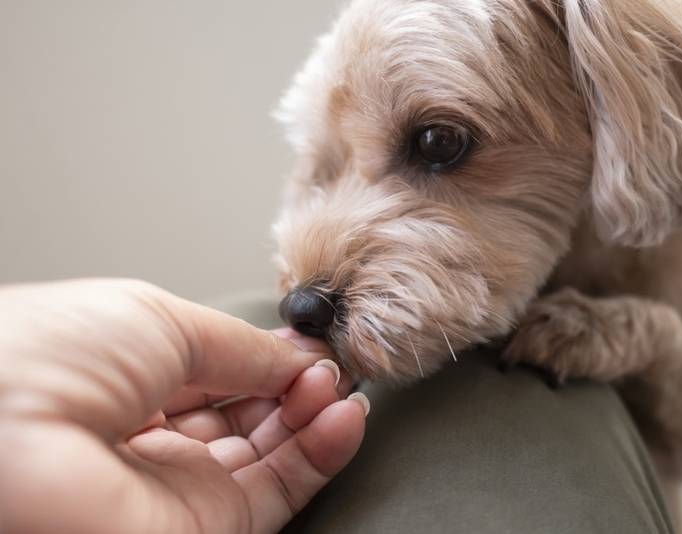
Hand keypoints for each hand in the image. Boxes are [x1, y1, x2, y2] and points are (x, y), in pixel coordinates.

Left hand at [0, 279, 367, 533]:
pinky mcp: (208, 530)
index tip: (309, 343)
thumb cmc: (52, 356)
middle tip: (328, 364)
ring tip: (339, 386)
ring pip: (273, 453)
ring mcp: (181, 488)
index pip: (222, 373)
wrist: (14, 435)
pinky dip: (322, 454)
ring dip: (317, 415)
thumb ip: (241, 345)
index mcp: (131, 382)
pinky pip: (280, 491)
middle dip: (298, 384)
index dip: (269, 357)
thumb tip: (295, 353)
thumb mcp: (162, 320)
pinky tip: (344, 416)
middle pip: (252, 413)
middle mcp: (156, 439)